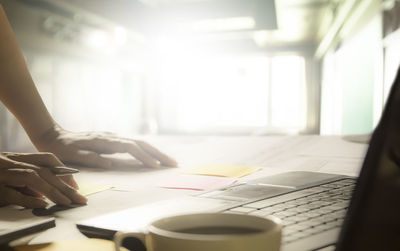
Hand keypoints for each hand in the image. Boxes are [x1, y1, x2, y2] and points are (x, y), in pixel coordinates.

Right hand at [0, 152, 86, 207]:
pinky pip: (12, 193)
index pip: (46, 159)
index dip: (64, 170)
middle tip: (80, 199)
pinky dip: (28, 199)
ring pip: (32, 177)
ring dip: (52, 190)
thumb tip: (44, 196)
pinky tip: (42, 205)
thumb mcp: (8, 177)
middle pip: (44, 171)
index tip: (76, 185)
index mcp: (16, 158)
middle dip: (65, 185)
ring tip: (66, 201)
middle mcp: (10, 162)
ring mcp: (1, 173)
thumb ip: (26, 184)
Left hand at [34, 125, 177, 168]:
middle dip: (158, 153)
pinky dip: (147, 151)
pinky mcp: (113, 140)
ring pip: (140, 143)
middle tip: (173, 163)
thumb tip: (110, 164)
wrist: (54, 135)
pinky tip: (152, 156)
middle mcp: (112, 137)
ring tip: (168, 161)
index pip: (130, 148)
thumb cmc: (62, 148)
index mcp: (104, 141)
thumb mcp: (72, 155)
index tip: (156, 166)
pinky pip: (134, 144)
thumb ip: (91, 158)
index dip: (144, 156)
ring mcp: (114, 137)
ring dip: (155, 152)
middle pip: (141, 143)